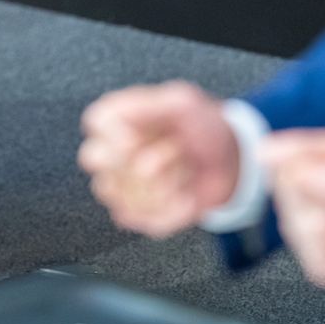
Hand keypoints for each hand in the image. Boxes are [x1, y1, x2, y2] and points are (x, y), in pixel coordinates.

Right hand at [77, 82, 240, 238]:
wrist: (232, 162)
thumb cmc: (206, 127)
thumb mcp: (182, 103)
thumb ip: (144, 104)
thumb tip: (109, 121)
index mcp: (122, 117)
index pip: (94, 121)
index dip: (111, 134)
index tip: (134, 140)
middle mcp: (114, 150)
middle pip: (92, 158)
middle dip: (136, 159)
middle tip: (170, 153)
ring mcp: (123, 185)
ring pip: (119, 194)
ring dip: (165, 184)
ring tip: (182, 170)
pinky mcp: (138, 214)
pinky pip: (141, 220)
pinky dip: (172, 211)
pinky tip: (187, 196)